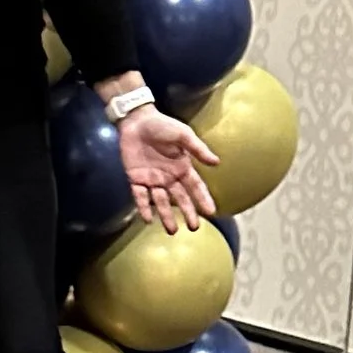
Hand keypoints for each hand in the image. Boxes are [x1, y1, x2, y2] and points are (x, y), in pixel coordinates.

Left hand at [117, 103, 218, 232]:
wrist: (137, 121)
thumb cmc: (162, 126)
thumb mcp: (183, 135)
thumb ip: (198, 149)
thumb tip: (217, 163)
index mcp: (182, 167)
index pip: (195, 187)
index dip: (203, 199)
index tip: (211, 212)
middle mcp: (169, 177)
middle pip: (180, 198)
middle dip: (187, 213)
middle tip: (194, 227)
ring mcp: (152, 179)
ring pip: (160, 201)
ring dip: (166, 215)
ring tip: (172, 231)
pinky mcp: (136, 179)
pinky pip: (140, 196)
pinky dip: (144, 207)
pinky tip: (148, 219)